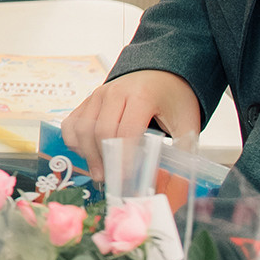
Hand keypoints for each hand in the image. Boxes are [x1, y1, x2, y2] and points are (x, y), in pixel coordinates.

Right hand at [61, 69, 202, 175]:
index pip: (126, 131)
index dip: (124, 158)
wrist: (161, 74)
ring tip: (100, 172)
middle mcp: (114, 92)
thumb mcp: (187, 122)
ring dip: (88, 154)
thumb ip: (183, 151)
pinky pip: (72, 123)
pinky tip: (88, 154)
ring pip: (82, 129)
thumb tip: (177, 185)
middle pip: (100, 131)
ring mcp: (97, 94)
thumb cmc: (173, 99)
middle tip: (111, 180)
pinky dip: (75, 142)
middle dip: (104, 160)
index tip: (128, 178)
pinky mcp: (87, 100)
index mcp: (142, 95)